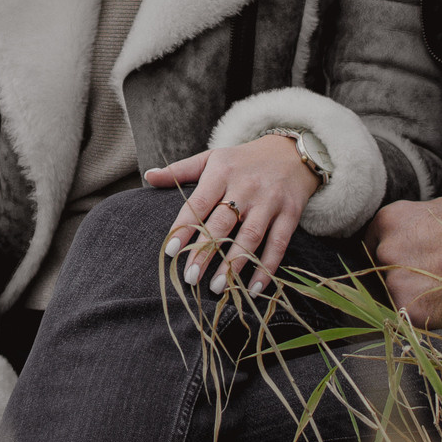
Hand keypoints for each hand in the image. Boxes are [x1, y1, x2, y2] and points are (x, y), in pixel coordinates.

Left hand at [145, 135, 321, 296]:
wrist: (293, 152)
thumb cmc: (244, 160)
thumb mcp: (212, 158)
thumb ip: (180, 170)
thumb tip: (148, 176)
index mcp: (222, 172)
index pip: (199, 203)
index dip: (184, 227)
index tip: (170, 251)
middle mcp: (246, 186)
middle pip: (222, 223)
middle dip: (205, 252)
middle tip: (189, 278)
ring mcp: (270, 200)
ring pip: (250, 236)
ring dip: (233, 264)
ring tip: (217, 287)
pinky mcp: (290, 213)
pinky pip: (278, 244)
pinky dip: (267, 268)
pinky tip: (253, 288)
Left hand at [370, 197, 441, 326]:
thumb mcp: (438, 209)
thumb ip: (410, 217)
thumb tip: (398, 226)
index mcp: (389, 220)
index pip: (373, 239)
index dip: (389, 249)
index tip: (404, 256)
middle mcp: (386, 249)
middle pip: (381, 266)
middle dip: (399, 270)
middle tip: (427, 273)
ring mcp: (395, 280)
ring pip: (393, 290)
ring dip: (410, 291)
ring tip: (437, 287)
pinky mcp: (407, 307)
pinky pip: (404, 311)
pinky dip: (419, 310)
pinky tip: (440, 301)